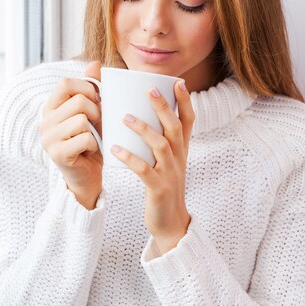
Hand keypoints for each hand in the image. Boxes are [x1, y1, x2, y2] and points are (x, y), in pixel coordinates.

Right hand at [39, 60, 102, 208]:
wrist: (87, 177)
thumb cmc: (90, 143)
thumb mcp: (92, 113)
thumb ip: (91, 88)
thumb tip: (94, 62)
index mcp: (51, 107)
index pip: (65, 83)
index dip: (88, 88)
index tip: (97, 102)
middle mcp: (45, 121)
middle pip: (78, 100)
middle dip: (97, 111)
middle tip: (98, 124)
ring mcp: (49, 138)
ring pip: (82, 119)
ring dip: (96, 129)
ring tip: (94, 138)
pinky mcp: (57, 154)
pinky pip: (85, 138)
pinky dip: (95, 144)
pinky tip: (91, 151)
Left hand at [110, 80, 194, 253]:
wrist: (170, 223)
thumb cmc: (163, 187)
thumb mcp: (167, 162)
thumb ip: (160, 141)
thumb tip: (141, 115)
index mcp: (182, 150)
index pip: (189, 121)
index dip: (185, 101)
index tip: (178, 82)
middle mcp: (179, 158)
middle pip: (175, 127)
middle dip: (164, 107)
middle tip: (149, 90)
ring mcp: (170, 173)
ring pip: (161, 146)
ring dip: (144, 129)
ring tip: (125, 117)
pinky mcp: (158, 189)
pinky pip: (144, 170)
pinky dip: (129, 158)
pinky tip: (115, 149)